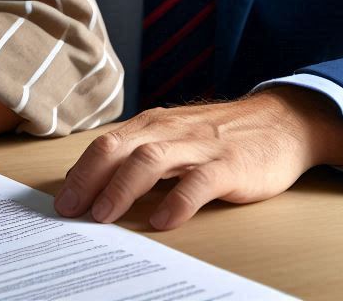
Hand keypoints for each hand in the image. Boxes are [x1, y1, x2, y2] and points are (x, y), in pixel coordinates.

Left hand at [55, 87, 342, 229]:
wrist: (281, 121)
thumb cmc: (222, 135)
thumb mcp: (176, 137)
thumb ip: (142, 154)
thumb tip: (96, 181)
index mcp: (154, 125)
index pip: (107, 144)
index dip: (81, 171)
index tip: (61, 200)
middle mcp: (170, 131)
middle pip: (119, 148)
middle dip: (89, 178)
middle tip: (70, 209)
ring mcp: (200, 146)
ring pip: (150, 160)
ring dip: (122, 188)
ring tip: (104, 216)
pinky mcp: (230, 164)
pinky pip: (199, 181)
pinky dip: (178, 201)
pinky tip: (163, 220)